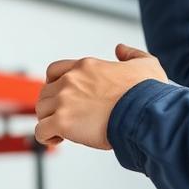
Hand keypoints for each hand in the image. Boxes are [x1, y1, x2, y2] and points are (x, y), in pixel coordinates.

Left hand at [34, 44, 167, 149]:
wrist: (145, 113)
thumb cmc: (147, 93)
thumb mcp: (146, 64)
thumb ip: (131, 54)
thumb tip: (121, 49)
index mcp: (87, 66)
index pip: (55, 70)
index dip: (55, 84)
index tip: (64, 97)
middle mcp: (71, 80)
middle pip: (45, 92)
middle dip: (52, 106)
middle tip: (67, 117)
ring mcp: (64, 100)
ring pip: (41, 111)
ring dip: (49, 121)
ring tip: (63, 130)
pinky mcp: (63, 122)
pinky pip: (41, 131)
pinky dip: (46, 137)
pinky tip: (58, 139)